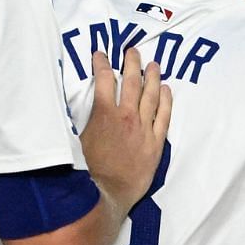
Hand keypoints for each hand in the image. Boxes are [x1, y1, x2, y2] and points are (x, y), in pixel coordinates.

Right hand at [79, 48, 171, 208]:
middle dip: (132, 64)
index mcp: (104, 114)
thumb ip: (83, 119)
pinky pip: (164, 115)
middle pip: (132, 83)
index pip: (105, 80)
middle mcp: (127, 116)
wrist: (107, 193)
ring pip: (151, 96)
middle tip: (133, 51)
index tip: (101, 54)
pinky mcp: (156, 142)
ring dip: (152, 77)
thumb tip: (78, 104)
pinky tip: (166, 89)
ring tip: (154, 64)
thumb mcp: (78, 138)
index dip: (102, 64)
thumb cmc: (88, 169)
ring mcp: (144, 128)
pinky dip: (166, 100)